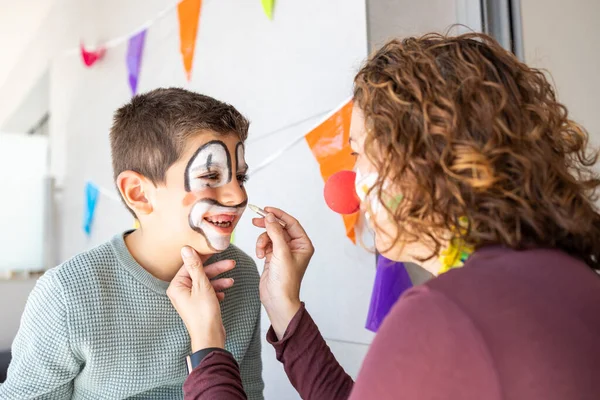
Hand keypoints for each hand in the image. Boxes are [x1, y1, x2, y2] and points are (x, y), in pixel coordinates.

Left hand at [166, 246, 234, 351]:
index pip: (190, 265)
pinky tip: (224, 294)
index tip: (216, 252)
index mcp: (177, 286)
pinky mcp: (198, 305)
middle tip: (231, 264)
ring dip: (219, 281)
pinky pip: (207, 293)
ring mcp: (190, 299)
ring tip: (231, 281)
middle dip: (216, 270)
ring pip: (205, 283)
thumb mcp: (201, 285)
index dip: (205, 259)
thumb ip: (195, 266)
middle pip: (199, 274)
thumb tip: (186, 249)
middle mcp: (181, 292)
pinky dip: (216, 291)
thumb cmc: (204, 314)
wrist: (209, 337)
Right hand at [253, 207, 313, 338]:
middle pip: (279, 228)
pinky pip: (265, 244)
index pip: (291, 223)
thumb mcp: (281, 252)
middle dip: (267, 225)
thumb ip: (275, 232)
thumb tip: (269, 217)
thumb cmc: (285, 280)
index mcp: (303, 244)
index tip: (266, 209)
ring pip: (270, 236)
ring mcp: (283, 252)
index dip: (279, 215)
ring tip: (261, 251)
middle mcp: (294, 247)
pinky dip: (261, 247)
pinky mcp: (273, 257)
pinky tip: (260, 255)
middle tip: (255, 220)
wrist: (277, 299)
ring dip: (263, 240)